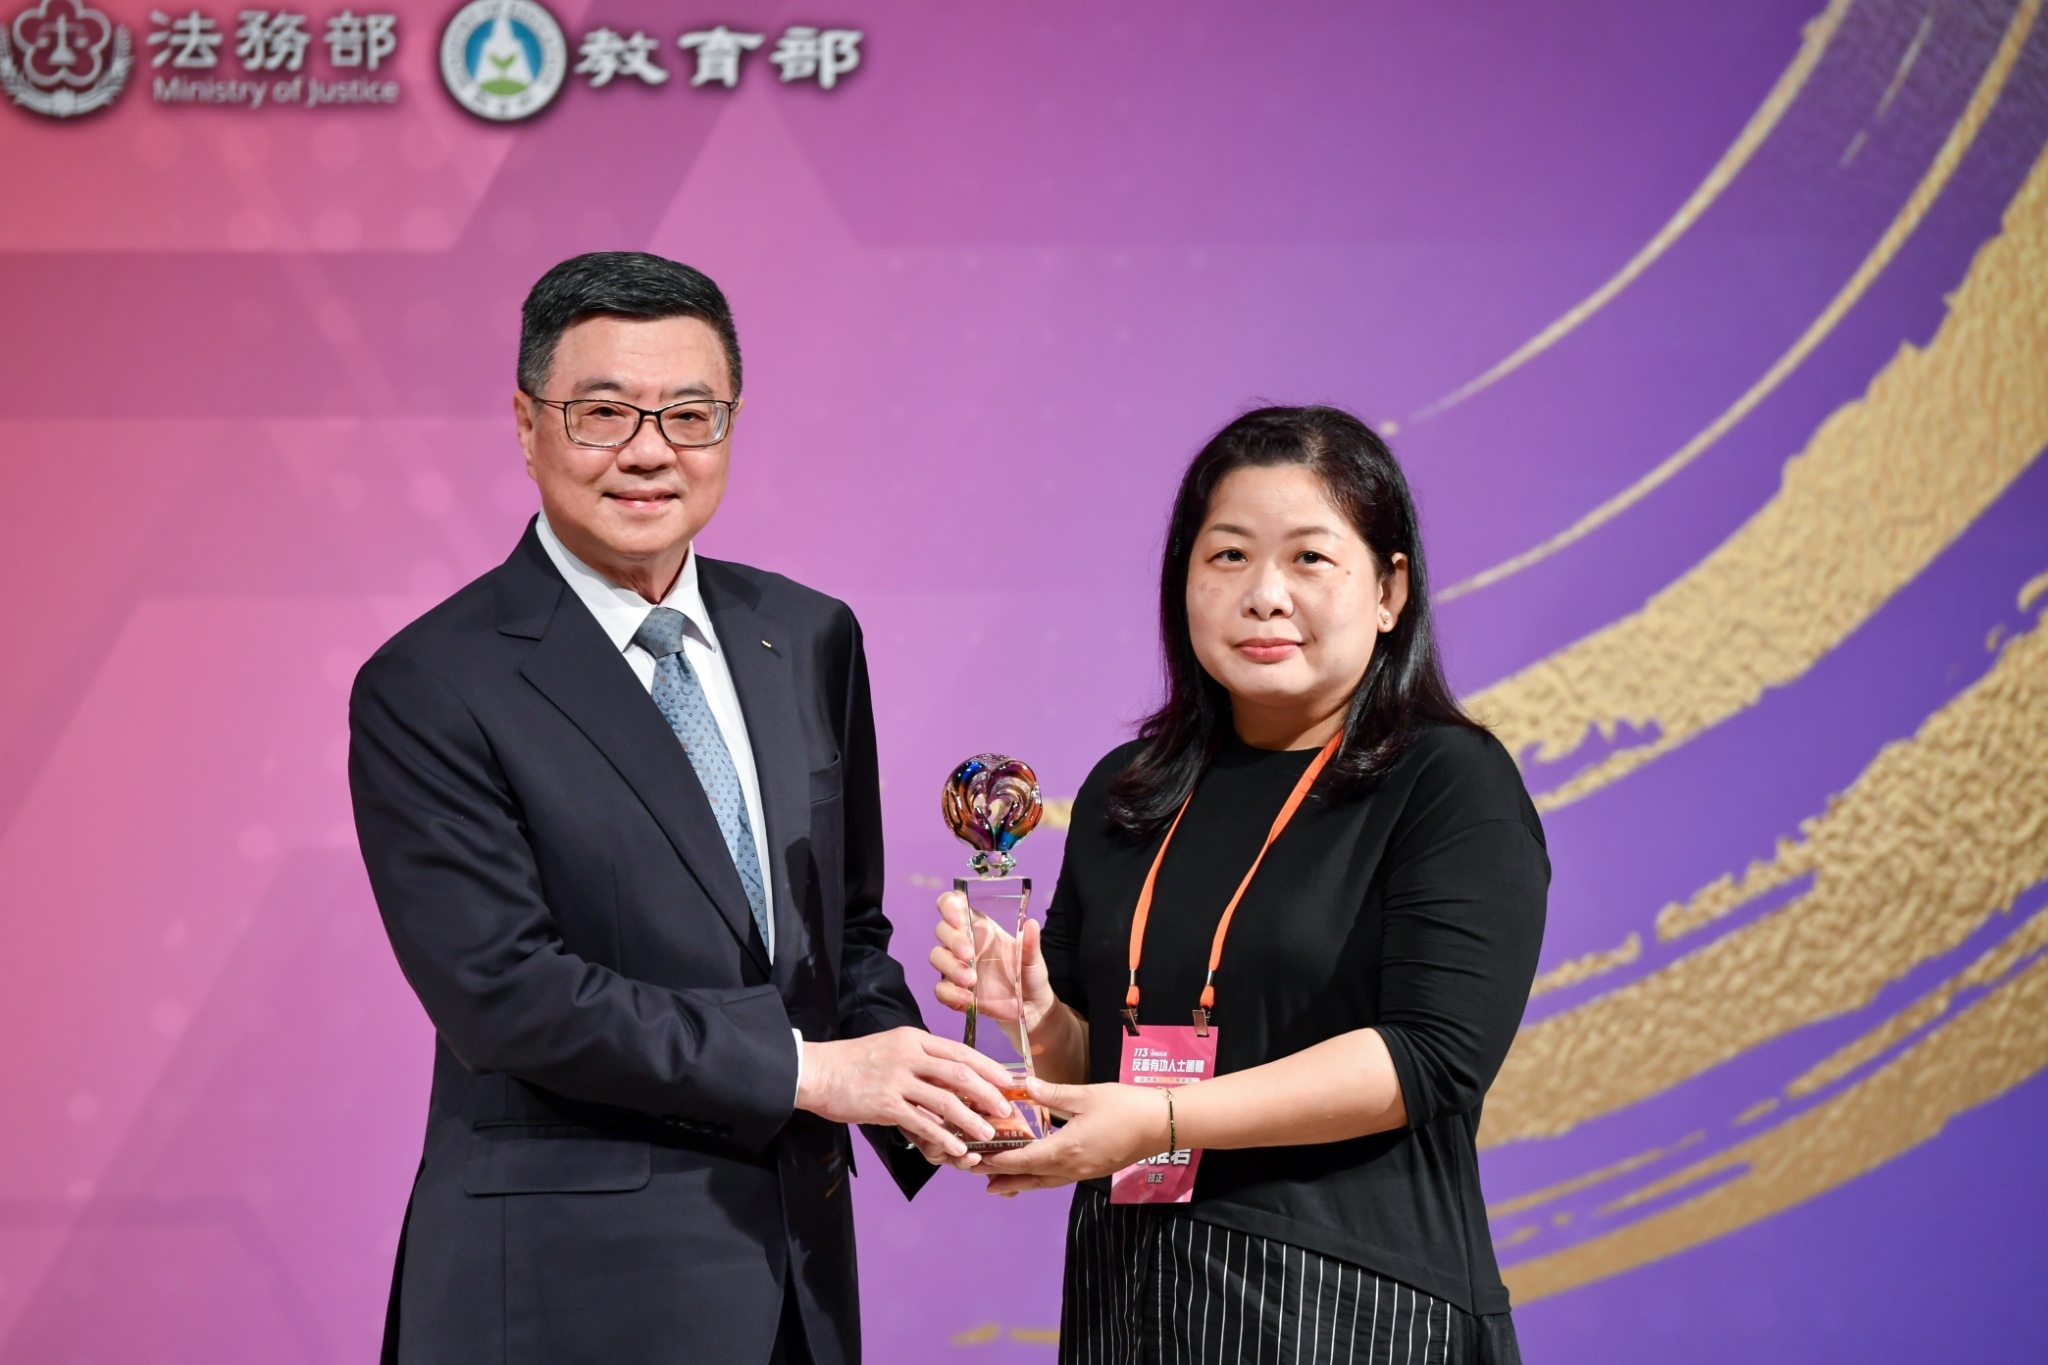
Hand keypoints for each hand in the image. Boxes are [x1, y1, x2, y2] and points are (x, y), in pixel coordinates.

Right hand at [796, 1027, 1015, 1160]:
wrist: (817, 1072)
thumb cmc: (854, 1062)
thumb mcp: (891, 1047)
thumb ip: (920, 1058)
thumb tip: (951, 1078)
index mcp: (913, 1038)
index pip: (960, 1050)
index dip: (988, 1067)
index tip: (1008, 1081)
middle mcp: (908, 1055)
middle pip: (959, 1073)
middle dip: (988, 1093)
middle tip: (1005, 1110)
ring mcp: (897, 1079)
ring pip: (945, 1100)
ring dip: (970, 1120)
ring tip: (988, 1135)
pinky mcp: (884, 1104)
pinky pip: (921, 1123)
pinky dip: (943, 1138)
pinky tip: (956, 1149)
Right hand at [929, 890, 1058, 1047]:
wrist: (1030, 1007)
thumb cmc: (1029, 975)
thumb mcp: (1033, 959)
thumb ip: (1030, 943)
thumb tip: (1032, 924)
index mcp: (981, 928)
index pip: (954, 905)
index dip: (949, 905)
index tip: (957, 919)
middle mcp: (965, 943)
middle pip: (942, 929)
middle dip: (953, 940)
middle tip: (969, 954)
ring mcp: (957, 967)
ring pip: (937, 957)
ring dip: (950, 967)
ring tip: (971, 980)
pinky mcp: (955, 991)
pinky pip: (940, 989)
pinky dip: (950, 993)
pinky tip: (967, 998)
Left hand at [976, 1077, 1173, 1195]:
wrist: (1162, 1126)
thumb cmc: (1126, 1106)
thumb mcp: (1088, 1095)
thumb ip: (1054, 1093)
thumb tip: (1023, 1084)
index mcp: (1066, 1148)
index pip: (1024, 1159)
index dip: (999, 1161)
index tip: (977, 1158)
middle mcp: (1071, 1167)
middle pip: (1030, 1177)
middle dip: (1002, 1177)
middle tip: (976, 1177)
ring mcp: (1083, 1172)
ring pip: (1044, 1182)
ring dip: (1020, 1183)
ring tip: (998, 1186)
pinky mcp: (1092, 1171)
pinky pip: (1058, 1180)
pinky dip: (1039, 1180)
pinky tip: (1035, 1174)